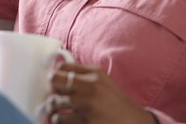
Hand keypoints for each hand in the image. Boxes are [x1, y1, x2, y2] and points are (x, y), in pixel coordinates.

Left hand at [39, 63, 156, 123]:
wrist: (133, 122)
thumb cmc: (114, 102)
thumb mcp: (103, 81)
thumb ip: (82, 73)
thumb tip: (55, 70)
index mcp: (94, 74)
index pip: (61, 66)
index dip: (55, 75)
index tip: (57, 84)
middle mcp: (90, 87)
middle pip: (53, 80)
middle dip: (51, 90)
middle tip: (56, 98)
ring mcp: (87, 106)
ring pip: (53, 103)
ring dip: (55, 110)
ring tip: (62, 112)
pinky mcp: (85, 123)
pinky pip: (59, 120)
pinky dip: (60, 121)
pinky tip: (68, 121)